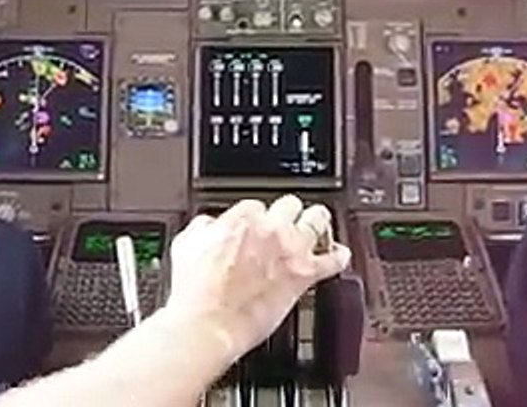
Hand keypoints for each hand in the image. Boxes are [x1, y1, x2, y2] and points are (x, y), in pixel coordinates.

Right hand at [164, 195, 350, 360]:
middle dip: (287, 212)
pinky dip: (338, 256)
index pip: (256, 204)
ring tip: (319, 222)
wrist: (208, 323)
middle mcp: (270, 228)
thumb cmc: (195, 290)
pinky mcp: (304, 274)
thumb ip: (205, 228)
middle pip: (290, 204)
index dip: (255, 217)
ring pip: (317, 220)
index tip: (253, 227)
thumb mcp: (187, 244)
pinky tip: (340, 255)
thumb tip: (211, 226)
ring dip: (317, 221)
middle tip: (285, 221)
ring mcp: (291, 249)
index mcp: (242, 217)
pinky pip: (332, 260)